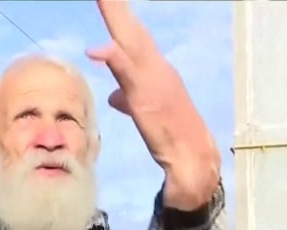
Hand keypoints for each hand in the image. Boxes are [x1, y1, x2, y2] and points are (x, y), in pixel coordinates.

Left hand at [86, 0, 219, 209]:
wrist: (192, 157)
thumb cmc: (170, 135)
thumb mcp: (145, 111)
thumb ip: (128, 98)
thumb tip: (113, 96)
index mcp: (154, 69)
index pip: (132, 35)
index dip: (118, 15)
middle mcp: (155, 67)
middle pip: (130, 29)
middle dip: (115, 6)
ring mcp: (152, 79)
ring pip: (130, 40)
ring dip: (115, 15)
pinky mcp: (146, 96)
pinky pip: (127, 71)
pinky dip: (111, 56)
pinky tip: (94, 50)